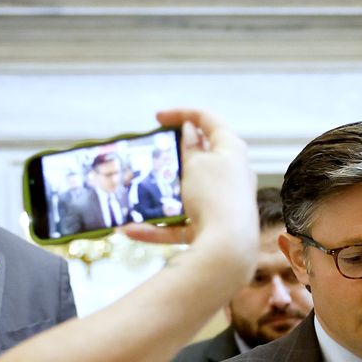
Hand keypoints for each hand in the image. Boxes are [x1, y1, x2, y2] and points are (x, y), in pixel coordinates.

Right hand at [126, 109, 257, 281]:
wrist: (228, 249)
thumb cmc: (213, 196)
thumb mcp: (196, 164)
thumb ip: (190, 147)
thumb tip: (191, 130)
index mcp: (231, 149)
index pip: (207, 119)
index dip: (181, 112)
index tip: (156, 119)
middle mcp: (232, 174)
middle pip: (200, 158)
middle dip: (173, 156)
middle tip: (151, 155)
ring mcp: (222, 202)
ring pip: (188, 193)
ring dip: (161, 194)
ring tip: (136, 191)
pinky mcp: (211, 228)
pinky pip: (182, 224)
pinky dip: (158, 227)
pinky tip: (130, 230)